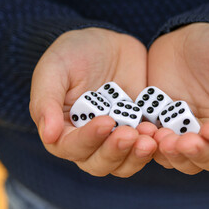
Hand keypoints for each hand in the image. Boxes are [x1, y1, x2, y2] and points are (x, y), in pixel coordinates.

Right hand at [29, 28, 156, 177]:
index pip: (70, 147)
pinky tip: (160, 132)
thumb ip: (47, 100)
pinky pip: (146, 149)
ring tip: (150, 135)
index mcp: (63, 129)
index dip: (87, 139)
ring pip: (123, 164)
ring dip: (136, 155)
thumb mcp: (55, 68)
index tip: (105, 121)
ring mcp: (115, 138)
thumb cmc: (75, 53)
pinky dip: (154, 145)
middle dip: (115, 152)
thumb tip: (48, 135)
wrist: (109, 44)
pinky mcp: (138, 132)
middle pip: (98, 164)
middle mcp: (89, 141)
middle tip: (131, 133)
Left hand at [148, 23, 208, 173]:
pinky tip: (146, 132)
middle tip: (183, 140)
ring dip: (174, 155)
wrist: (185, 39)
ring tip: (162, 137)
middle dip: (197, 153)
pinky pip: (158, 147)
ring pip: (184, 160)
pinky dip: (153, 145)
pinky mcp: (164, 129)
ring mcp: (187, 133)